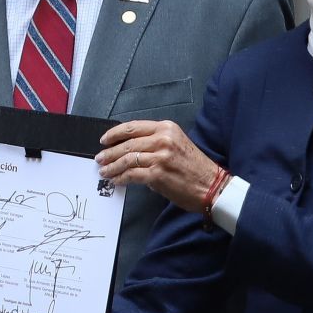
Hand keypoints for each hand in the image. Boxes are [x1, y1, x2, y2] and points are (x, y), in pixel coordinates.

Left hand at [95, 120, 220, 211]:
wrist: (212, 185)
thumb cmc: (194, 167)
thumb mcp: (176, 144)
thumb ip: (154, 142)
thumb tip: (128, 149)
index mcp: (167, 128)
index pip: (133, 127)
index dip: (114, 133)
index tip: (104, 140)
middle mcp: (163, 139)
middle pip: (127, 143)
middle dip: (109, 152)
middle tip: (100, 159)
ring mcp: (160, 156)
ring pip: (127, 159)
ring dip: (112, 167)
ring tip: (104, 171)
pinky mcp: (158, 174)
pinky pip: (131, 174)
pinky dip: (121, 178)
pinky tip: (116, 181)